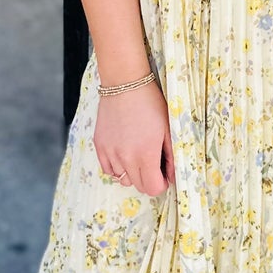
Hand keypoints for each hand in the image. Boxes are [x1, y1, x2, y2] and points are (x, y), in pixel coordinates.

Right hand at [94, 79, 174, 195]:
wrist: (124, 84)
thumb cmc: (150, 104)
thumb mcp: (168, 129)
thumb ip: (172, 157)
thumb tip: (173, 176)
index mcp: (146, 155)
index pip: (152, 188)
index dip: (161, 184)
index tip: (164, 174)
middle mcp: (125, 158)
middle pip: (138, 186)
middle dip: (149, 179)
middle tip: (154, 164)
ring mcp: (110, 153)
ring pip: (123, 179)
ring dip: (133, 173)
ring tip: (138, 155)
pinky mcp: (99, 146)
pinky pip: (109, 170)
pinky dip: (118, 167)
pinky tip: (125, 154)